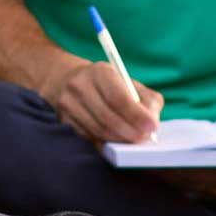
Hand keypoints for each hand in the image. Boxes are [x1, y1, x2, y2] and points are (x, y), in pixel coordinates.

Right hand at [43, 57, 162, 146]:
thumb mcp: (130, 83)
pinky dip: (106, 143)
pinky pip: (89, 137)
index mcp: (100, 72)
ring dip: (119, 140)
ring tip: (134, 141)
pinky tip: (117, 142)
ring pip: (98, 130)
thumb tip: (152, 124)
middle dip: (130, 132)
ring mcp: (68, 103)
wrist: (69, 80)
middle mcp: (80, 86)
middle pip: (107, 117)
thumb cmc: (109, 85)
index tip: (152, 127)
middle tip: (144, 139)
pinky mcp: (64, 119)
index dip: (136, 115)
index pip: (118, 97)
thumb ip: (148, 100)